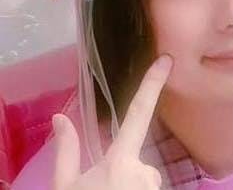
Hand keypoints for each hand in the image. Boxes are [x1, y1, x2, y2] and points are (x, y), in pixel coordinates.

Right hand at [52, 54, 172, 189]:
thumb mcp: (65, 187)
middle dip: (125, 171)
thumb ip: (66, 151)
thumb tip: (59, 117)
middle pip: (139, 160)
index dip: (152, 84)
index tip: (167, 60)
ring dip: (132, 187)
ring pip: (146, 179)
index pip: (138, 113)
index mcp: (119, 161)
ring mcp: (154, 189)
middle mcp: (144, 172)